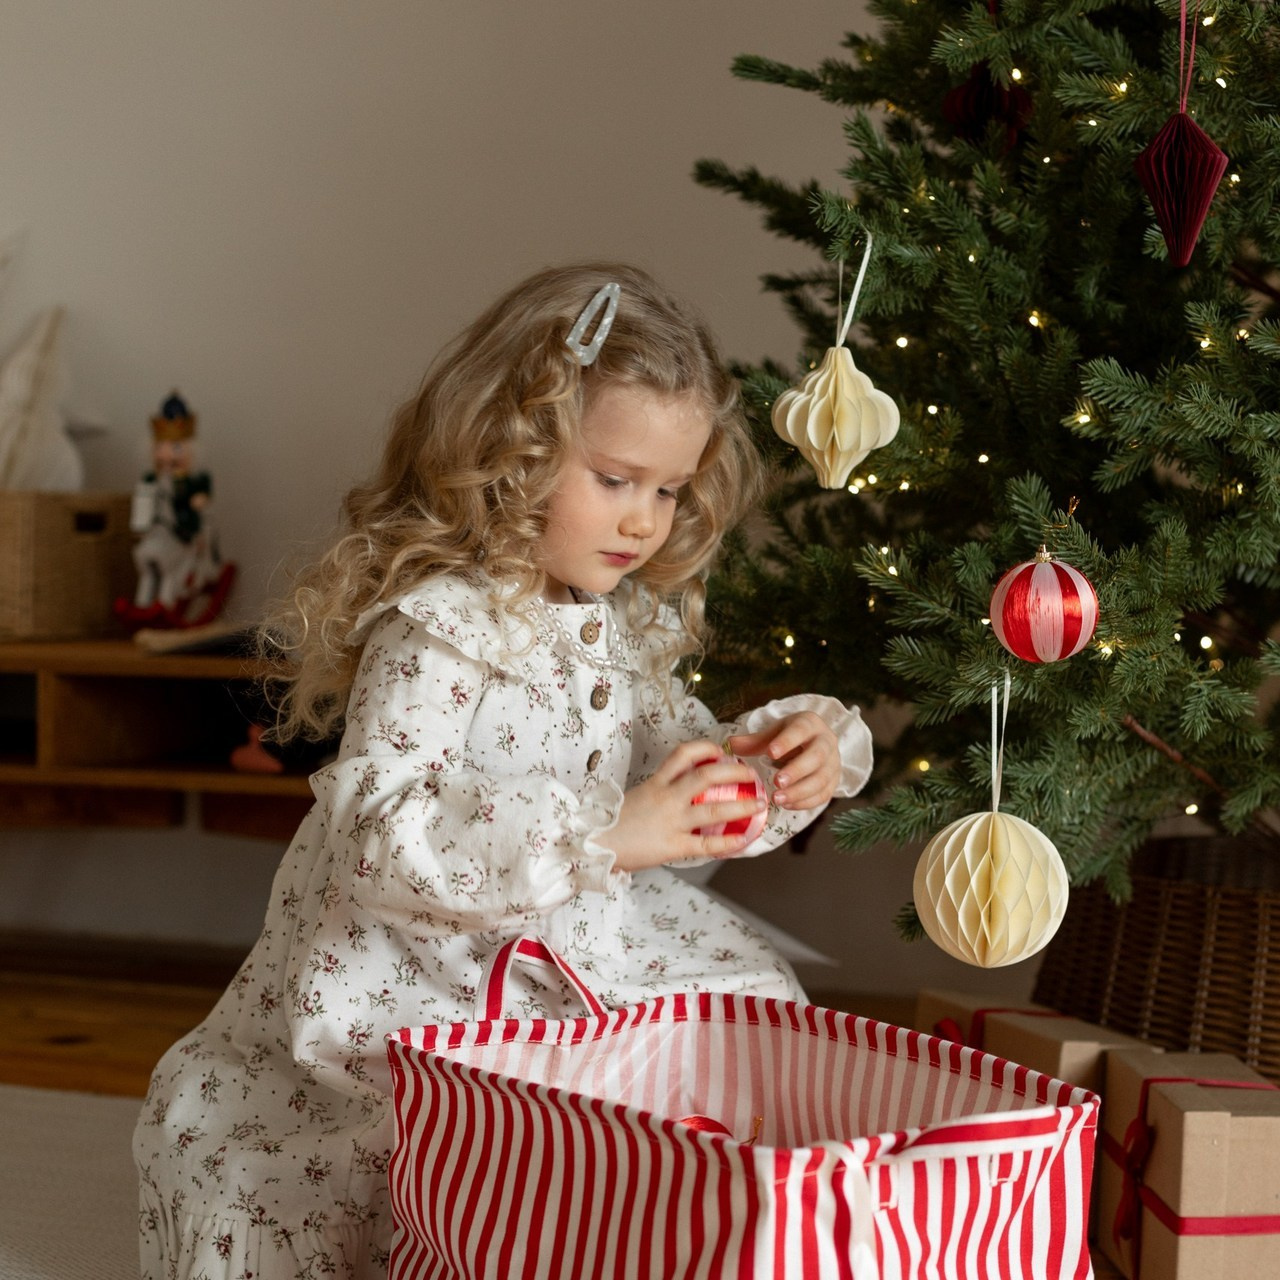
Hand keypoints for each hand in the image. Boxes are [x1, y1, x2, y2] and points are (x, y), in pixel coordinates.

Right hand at [605, 741, 768, 872]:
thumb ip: (657, 792)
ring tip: (760, 804)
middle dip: (734, 772)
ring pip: (713, 808)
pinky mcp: (672, 846)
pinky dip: (728, 843)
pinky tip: (743, 841)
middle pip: (706, 775)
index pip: (683, 754)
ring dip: (742, 806)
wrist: (591, 844)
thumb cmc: (609, 823)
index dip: (706, 748)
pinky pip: (706, 845)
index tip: (720, 751)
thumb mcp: (635, 797)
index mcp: (656, 782)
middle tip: (751, 774)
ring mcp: (671, 821)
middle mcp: (666, 797)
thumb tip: (680, 790)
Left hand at [729, 711, 839, 811]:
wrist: (815, 743)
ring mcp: (833, 763)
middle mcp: (827, 742)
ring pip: (822, 779)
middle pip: (816, 756)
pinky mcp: (834, 782)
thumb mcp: (774, 733)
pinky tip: (787, 805)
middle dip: (796, 770)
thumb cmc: (791, 737)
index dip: (787, 742)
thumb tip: (729, 744)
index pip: (801, 730)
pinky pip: (823, 795)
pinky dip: (805, 802)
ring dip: (800, 791)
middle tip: (776, 782)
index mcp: (810, 724)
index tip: (770, 753)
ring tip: (778, 799)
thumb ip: (754, 741)